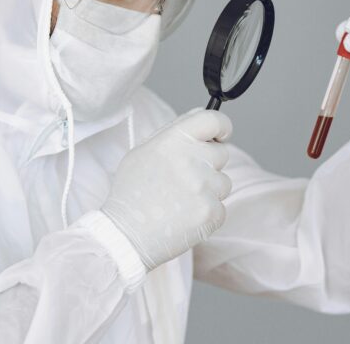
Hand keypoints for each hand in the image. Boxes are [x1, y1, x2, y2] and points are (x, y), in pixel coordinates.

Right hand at [101, 109, 232, 269]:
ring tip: (181, 200)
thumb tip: (199, 115)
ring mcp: (204, 187)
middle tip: (185, 178)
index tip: (221, 134)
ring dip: (209, 189)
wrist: (126, 235)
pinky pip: (221, 206)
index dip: (222, 126)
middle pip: (222, 153)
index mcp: (174, 141)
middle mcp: (192, 160)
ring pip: (223, 182)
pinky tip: (184, 216)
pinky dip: (206, 212)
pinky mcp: (211, 212)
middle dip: (209, 163)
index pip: (214, 120)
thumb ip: (173, 131)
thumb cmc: (132, 192)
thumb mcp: (143, 151)